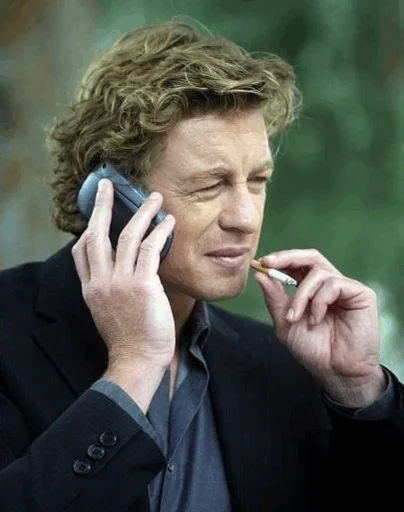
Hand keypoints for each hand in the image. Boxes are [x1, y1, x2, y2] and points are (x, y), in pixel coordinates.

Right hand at [72, 178, 175, 369]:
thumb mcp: (108, 312)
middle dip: (102, 206)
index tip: (96, 215)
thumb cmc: (129, 339)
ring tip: (155, 197)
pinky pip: (151, 249)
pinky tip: (169, 222)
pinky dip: (160, 232)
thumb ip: (110, 289)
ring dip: (142, 212)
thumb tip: (124, 272)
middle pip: (97, 234)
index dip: (89, 229)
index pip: (81, 251)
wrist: (137, 360)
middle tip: (108, 185)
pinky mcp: (142, 284)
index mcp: (91, 288)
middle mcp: (101, 281)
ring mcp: (120, 282)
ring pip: (128, 235)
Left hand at [254, 249, 384, 405]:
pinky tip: (316, 319)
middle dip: (287, 257)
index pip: (297, 264)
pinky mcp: (361, 294)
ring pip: (318, 273)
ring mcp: (345, 288)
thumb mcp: (285, 323)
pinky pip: (334, 284)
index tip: (261, 262)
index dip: (280, 259)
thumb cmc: (313, 350)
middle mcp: (329, 284)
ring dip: (301, 294)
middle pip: (311, 257)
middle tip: (270, 263)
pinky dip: (319, 301)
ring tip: (295, 317)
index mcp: (311, 289)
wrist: (335, 372)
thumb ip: (274, 299)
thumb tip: (260, 275)